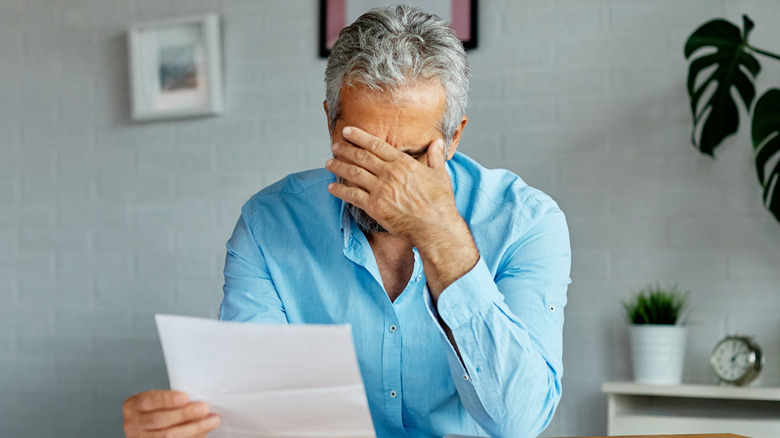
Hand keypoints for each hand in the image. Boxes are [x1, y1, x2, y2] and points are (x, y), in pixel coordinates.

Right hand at [123, 390, 220, 437]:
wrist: (148, 429)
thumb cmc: (157, 409)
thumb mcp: (157, 401)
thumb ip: (173, 400)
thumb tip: (199, 400)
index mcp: (133, 406)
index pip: (148, 401)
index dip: (167, 399)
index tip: (185, 396)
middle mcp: (133, 425)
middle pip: (159, 420)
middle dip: (185, 414)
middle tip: (204, 408)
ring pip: (167, 436)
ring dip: (194, 428)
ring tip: (212, 420)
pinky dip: (193, 437)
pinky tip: (205, 431)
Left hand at [326, 126, 478, 297]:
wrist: (435, 226)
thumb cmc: (440, 202)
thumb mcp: (440, 174)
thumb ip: (435, 156)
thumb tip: (438, 142)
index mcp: (403, 163)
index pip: (376, 145)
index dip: (359, 136)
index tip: (348, 131)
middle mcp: (389, 173)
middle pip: (361, 157)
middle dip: (346, 149)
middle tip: (335, 145)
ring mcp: (380, 190)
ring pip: (354, 174)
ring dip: (339, 167)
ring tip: (329, 163)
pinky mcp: (374, 206)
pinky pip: (352, 196)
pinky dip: (340, 190)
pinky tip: (331, 187)